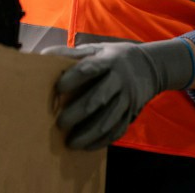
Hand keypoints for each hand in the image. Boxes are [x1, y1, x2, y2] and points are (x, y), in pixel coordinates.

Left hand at [42, 39, 194, 149]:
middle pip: (98, 98)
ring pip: (108, 119)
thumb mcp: (97, 49)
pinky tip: (86, 146)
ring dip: (88, 133)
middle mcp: (120, 80)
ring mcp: (128, 98)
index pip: (90, 69)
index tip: (58, 89)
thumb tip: (44, 55)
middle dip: (78, 113)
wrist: (150, 66)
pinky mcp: (132, 113)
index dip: (73, 78)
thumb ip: (72, 53)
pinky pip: (117, 130)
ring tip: (70, 142)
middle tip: (60, 124)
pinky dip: (102, 141)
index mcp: (109, 60)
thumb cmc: (113, 57)